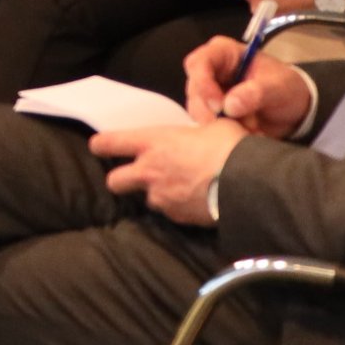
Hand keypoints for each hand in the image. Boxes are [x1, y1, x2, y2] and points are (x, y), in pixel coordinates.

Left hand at [91, 119, 244, 224]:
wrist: (247, 184)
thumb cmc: (229, 146)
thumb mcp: (212, 126)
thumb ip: (197, 130)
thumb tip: (202, 131)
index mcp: (153, 142)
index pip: (111, 143)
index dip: (101, 144)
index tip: (97, 145)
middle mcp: (149, 171)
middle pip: (114, 181)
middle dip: (120, 180)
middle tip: (133, 176)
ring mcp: (161, 197)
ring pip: (146, 199)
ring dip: (157, 194)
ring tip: (177, 189)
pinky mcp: (176, 217)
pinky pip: (170, 212)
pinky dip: (177, 207)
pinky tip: (194, 201)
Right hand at [183, 37, 309, 137]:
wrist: (295, 111)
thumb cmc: (287, 89)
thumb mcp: (278, 87)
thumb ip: (256, 92)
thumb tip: (229, 105)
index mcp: (224, 53)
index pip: (199, 63)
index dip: (203, 83)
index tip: (218, 106)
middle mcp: (211, 71)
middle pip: (194, 89)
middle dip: (209, 110)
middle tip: (232, 124)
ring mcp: (210, 93)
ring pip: (197, 109)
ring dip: (219, 124)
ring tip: (248, 128)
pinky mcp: (212, 113)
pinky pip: (206, 124)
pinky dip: (222, 133)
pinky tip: (243, 133)